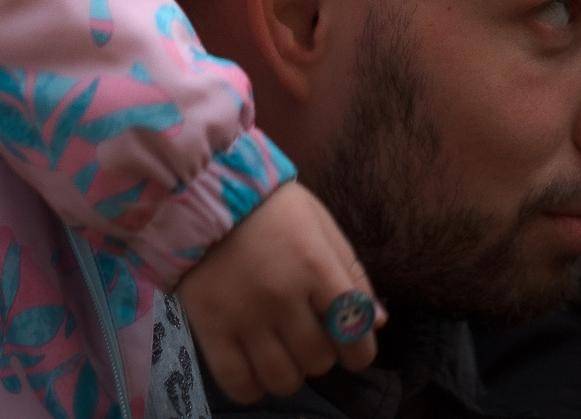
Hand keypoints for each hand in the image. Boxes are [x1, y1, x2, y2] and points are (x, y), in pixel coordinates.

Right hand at [175, 180, 382, 401]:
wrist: (202, 192)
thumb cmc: (271, 207)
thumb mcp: (321, 226)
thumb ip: (351, 274)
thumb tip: (378, 323)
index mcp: (315, 265)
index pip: (352, 328)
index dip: (360, 352)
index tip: (354, 353)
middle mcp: (282, 296)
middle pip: (317, 358)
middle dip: (322, 355)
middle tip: (310, 339)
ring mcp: (244, 316)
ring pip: (282, 378)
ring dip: (292, 374)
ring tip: (285, 355)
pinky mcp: (209, 328)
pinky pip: (238, 382)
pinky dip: (253, 388)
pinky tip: (257, 371)